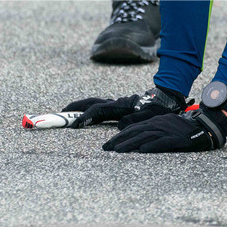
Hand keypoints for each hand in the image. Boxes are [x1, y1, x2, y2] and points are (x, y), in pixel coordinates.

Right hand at [61, 86, 186, 128]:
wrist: (165, 99)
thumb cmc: (157, 108)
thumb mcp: (147, 116)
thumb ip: (134, 120)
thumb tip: (120, 127)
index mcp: (119, 105)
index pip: (97, 110)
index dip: (85, 116)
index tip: (74, 124)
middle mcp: (115, 103)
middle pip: (91, 102)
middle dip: (76, 107)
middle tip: (61, 113)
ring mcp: (116, 104)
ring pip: (94, 103)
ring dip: (81, 106)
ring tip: (68, 113)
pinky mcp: (118, 107)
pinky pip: (100, 107)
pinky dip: (89, 110)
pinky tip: (86, 116)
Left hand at [102, 109, 226, 152]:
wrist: (204, 127)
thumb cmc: (183, 130)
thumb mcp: (165, 126)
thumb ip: (152, 130)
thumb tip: (137, 141)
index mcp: (155, 122)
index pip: (133, 128)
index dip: (119, 136)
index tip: (108, 145)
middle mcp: (159, 125)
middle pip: (135, 132)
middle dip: (119, 140)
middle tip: (106, 148)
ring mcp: (167, 131)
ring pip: (145, 137)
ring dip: (130, 144)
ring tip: (118, 151)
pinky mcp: (177, 140)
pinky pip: (162, 143)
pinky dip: (152, 146)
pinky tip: (142, 150)